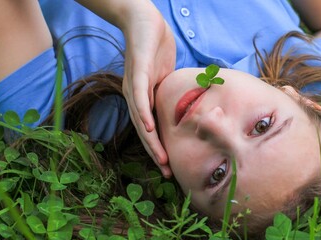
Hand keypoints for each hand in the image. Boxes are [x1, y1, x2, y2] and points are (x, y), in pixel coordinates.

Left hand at [120, 4, 175, 177]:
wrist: (145, 22)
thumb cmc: (155, 49)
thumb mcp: (167, 77)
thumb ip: (171, 94)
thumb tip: (186, 107)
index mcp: (143, 99)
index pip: (151, 130)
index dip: (159, 149)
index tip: (169, 167)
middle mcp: (135, 97)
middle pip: (145, 131)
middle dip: (155, 153)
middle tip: (166, 172)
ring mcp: (134, 86)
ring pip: (142, 120)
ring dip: (151, 142)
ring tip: (161, 159)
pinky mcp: (137, 73)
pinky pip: (139, 98)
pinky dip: (144, 115)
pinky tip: (151, 129)